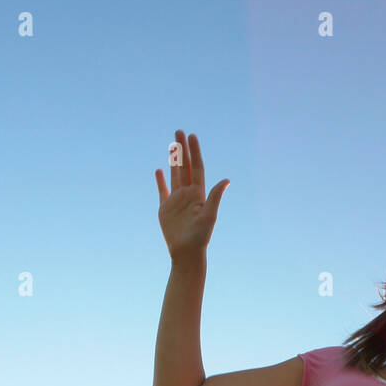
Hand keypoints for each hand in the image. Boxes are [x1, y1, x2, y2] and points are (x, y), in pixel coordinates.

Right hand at [155, 131, 229, 259]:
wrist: (186, 253)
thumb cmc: (200, 237)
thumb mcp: (210, 215)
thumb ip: (215, 196)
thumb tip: (226, 180)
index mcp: (198, 194)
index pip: (196, 167)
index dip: (194, 152)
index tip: (191, 136)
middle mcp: (187, 194)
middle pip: (184, 167)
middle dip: (182, 149)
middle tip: (179, 131)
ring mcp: (176, 200)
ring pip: (174, 174)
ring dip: (172, 159)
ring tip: (171, 144)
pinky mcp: (165, 209)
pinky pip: (162, 191)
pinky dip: (160, 181)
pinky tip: (158, 170)